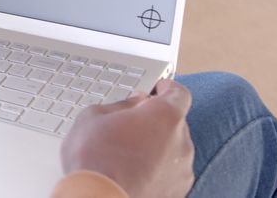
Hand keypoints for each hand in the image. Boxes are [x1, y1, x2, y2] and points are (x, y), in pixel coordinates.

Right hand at [60, 79, 194, 196]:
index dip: (166, 89)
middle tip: (129, 125)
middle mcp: (181, 141)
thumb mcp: (94, 116)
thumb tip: (132, 104)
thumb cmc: (95, 158)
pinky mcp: (178, 192)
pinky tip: (133, 173)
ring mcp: (182, 170)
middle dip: (155, 121)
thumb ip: (121, 105)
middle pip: (174, 123)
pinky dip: (156, 170)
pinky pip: (170, 173)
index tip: (157, 89)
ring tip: (126, 155)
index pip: (178, 93)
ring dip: (156, 147)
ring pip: (172, 150)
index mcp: (165, 115)